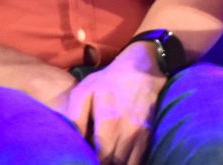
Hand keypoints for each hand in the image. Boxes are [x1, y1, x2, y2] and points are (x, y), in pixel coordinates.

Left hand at [64, 43, 164, 163]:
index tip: (84, 162)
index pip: (101, 157)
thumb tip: (74, 142)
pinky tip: (116, 161)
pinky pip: (139, 160)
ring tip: (104, 161)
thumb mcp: (84, 91)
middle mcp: (128, 131)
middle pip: (114, 163)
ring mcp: (140, 135)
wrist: (141, 69)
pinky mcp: (148, 136)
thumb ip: (75, 118)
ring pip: (128, 164)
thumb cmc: (108, 81)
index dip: (92, 163)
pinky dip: (128, 163)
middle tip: (92, 161)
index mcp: (109, 121)